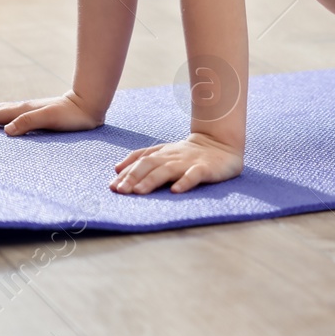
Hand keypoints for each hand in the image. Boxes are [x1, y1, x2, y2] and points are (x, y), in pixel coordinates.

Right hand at [0, 91, 104, 135]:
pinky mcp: (41, 113)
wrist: (89, 105)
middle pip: (0, 110)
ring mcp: (33, 110)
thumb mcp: (49, 119)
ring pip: (8, 111)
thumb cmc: (72, 116)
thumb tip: (6, 130)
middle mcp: (26, 108)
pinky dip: (7, 116)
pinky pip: (17, 115)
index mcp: (25, 110)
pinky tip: (10, 120)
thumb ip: (28, 122)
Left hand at [111, 132, 243, 194]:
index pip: (140, 160)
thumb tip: (116, 168)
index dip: (126, 172)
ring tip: (138, 192)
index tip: (113, 186)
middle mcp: (172, 157)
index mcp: (162, 154)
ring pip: (167, 170)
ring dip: (151, 180)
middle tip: (120, 191)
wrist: (221, 143)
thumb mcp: (164, 153)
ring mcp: (188, 162)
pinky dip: (184, 182)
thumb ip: (142, 159)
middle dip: (133, 177)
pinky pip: (194, 175)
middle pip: (149, 165)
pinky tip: (176, 191)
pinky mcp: (205, 169)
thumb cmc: (189, 153)